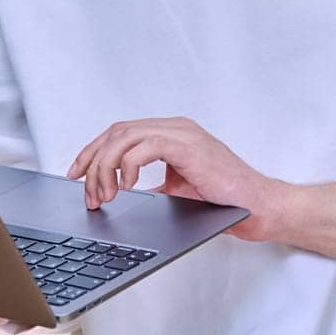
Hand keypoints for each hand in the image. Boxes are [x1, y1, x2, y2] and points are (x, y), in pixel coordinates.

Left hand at [66, 116, 289, 242]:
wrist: (259, 206)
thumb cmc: (226, 200)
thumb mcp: (177, 191)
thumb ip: (152, 185)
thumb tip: (121, 194)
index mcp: (172, 134)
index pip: (121, 133)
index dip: (93, 152)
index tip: (76, 174)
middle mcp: (175, 128)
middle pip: (116, 132)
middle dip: (92, 162)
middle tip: (86, 193)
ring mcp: (183, 134)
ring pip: (125, 137)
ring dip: (105, 167)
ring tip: (103, 195)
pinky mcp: (188, 146)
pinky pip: (145, 146)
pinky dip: (127, 166)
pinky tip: (126, 187)